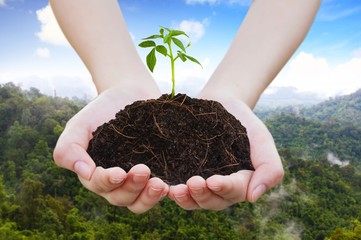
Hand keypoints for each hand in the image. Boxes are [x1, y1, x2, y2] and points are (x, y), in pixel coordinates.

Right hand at [53, 85, 168, 213]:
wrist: (129, 94)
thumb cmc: (100, 111)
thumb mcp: (79, 125)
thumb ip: (70, 148)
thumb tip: (84, 172)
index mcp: (95, 174)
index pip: (99, 185)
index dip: (108, 182)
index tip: (119, 172)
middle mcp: (116, 183)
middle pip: (122, 198)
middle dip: (132, 188)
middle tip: (144, 170)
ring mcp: (138, 180)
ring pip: (141, 201)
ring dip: (150, 197)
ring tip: (161, 185)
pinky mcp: (158, 172)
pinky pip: (161, 189)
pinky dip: (167, 191)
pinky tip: (174, 184)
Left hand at [168, 92, 283, 209]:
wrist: (221, 102)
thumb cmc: (244, 122)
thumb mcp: (262, 140)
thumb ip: (269, 168)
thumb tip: (253, 198)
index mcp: (241, 182)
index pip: (235, 191)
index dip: (225, 188)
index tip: (213, 181)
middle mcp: (220, 187)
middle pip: (212, 201)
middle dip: (202, 195)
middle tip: (192, 183)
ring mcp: (201, 181)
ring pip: (193, 200)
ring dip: (185, 198)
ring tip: (175, 190)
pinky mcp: (183, 173)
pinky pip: (178, 186)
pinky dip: (171, 189)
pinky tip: (162, 184)